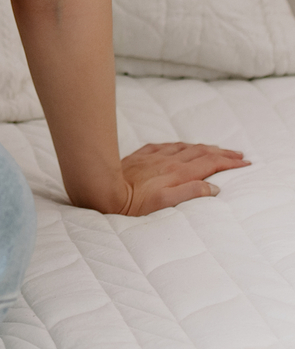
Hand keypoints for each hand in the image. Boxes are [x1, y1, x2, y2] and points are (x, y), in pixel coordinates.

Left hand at [114, 142, 249, 215]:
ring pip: (185, 147)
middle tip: (238, 154)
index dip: (229, 162)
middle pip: (201, 152)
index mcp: (178, 173)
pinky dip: (180, 145)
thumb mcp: (165, 204)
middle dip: (222, 153)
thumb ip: (191, 193)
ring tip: (216, 148)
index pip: (210, 164)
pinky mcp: (142, 155)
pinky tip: (180, 146)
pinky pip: (166, 145)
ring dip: (204, 147)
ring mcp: (155, 156)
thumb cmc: (133, 203)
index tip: (244, 162)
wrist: (103, 189)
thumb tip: (214, 187)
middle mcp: (169, 161)